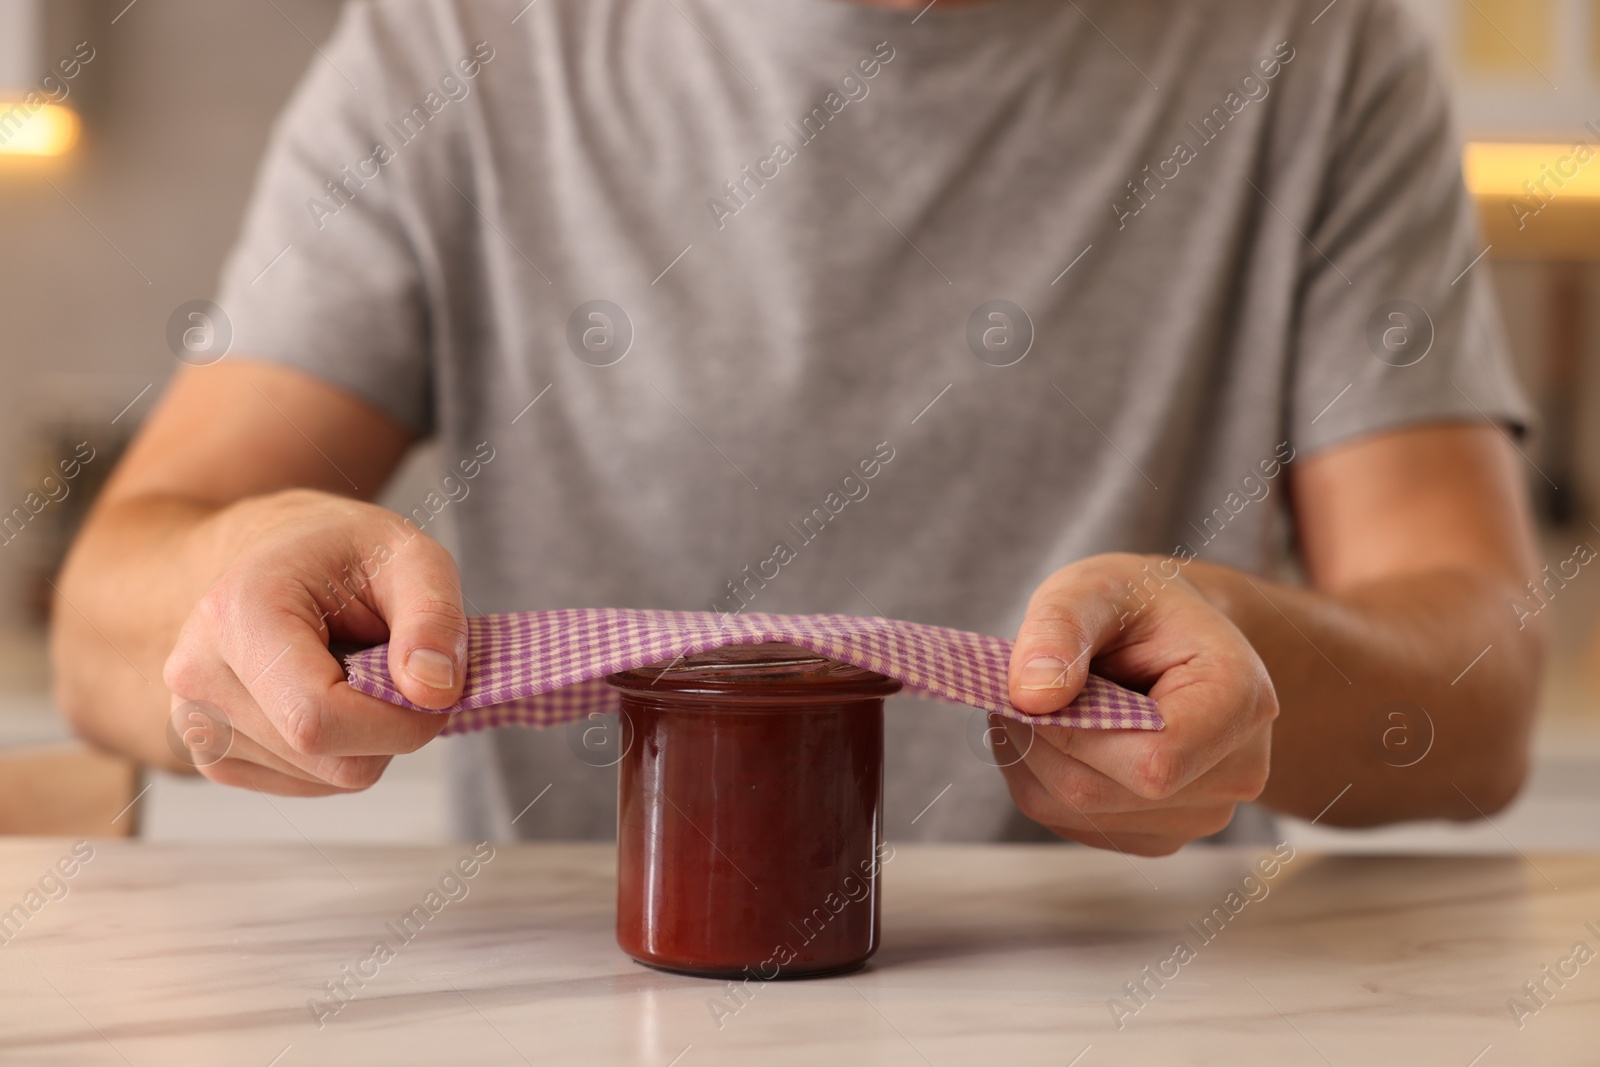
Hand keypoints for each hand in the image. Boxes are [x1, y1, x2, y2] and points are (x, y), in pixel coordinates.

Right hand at [162, 489, 467, 794]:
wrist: (276, 556)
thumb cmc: (343, 553)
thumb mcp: (411, 557)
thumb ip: (433, 619)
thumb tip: (435, 692)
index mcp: (237, 614)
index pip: (317, 718)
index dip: (400, 721)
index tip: (437, 689)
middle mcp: (198, 674)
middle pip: (328, 757)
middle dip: (392, 726)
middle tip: (399, 667)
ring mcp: (196, 723)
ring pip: (326, 777)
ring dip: (368, 738)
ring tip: (353, 668)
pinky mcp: (213, 755)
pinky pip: (308, 784)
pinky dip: (342, 751)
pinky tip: (329, 695)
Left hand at [1001, 553, 1277, 854]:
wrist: (1168, 636)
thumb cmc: (1136, 608)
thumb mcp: (1093, 588)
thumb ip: (1059, 629)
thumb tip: (1030, 696)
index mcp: (1240, 700)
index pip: (1152, 760)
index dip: (1072, 733)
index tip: (1031, 689)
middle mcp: (1237, 771)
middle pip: (1102, 793)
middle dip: (1038, 741)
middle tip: (1014, 688)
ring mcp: (1203, 813)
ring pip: (1079, 813)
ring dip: (1032, 761)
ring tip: (1040, 704)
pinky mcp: (1162, 835)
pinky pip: (1075, 825)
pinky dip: (1042, 781)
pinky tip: (1057, 735)